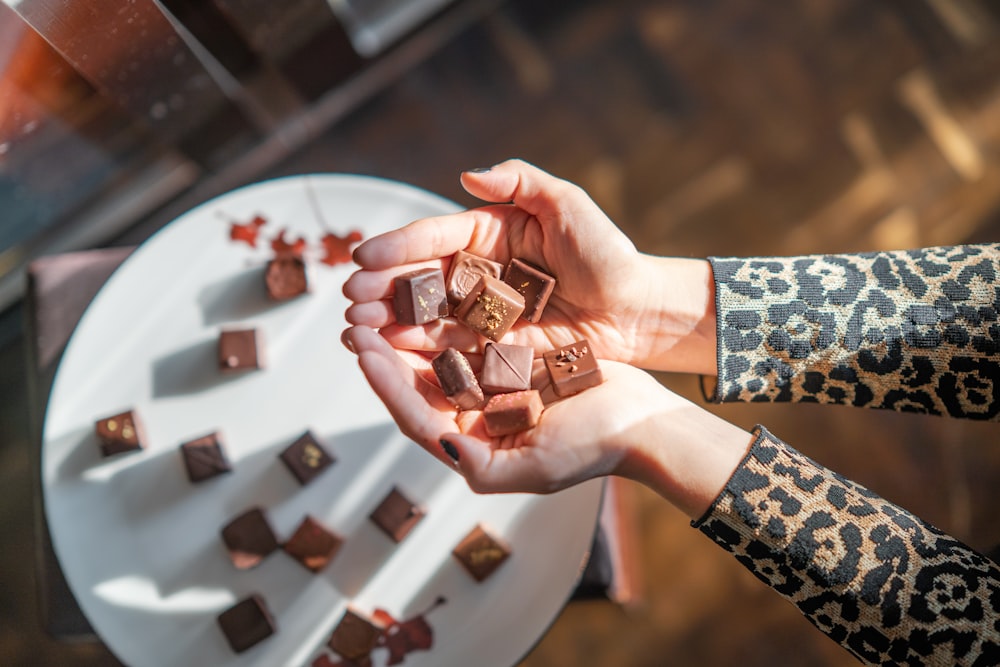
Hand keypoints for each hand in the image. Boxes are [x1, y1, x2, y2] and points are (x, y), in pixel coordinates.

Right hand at [343, 159, 716, 373]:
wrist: (637, 310)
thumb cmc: (607, 252)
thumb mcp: (567, 204)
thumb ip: (520, 181)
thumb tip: (467, 172)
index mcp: (487, 232)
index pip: (433, 237)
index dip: (397, 246)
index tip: (363, 257)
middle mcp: (476, 273)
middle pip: (418, 279)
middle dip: (380, 288)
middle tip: (350, 299)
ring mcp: (480, 313)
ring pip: (424, 316)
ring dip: (387, 322)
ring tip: (355, 328)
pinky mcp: (491, 348)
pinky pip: (448, 349)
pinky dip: (415, 353)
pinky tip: (386, 354)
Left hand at [343, 325, 749, 517]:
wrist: (641, 420)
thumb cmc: (593, 448)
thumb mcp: (535, 469)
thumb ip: (483, 466)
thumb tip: (441, 443)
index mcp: (469, 445)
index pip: (415, 416)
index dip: (387, 385)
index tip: (365, 351)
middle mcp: (471, 416)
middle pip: (415, 383)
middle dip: (383, 352)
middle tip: (356, 318)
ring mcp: (488, 385)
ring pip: (435, 355)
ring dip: (405, 329)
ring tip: (379, 300)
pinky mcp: (507, 357)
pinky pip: (467, 334)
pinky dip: (444, 315)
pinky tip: (426, 289)